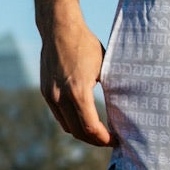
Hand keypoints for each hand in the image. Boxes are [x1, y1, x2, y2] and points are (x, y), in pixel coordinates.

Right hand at [39, 20, 112, 146]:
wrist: (59, 29)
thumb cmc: (86, 45)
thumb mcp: (104, 67)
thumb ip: (109, 89)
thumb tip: (123, 109)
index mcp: (78, 92)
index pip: (91, 128)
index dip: (104, 139)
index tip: (116, 140)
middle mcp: (61, 97)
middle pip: (78, 132)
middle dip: (94, 140)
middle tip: (109, 140)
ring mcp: (51, 95)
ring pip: (66, 126)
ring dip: (82, 133)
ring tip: (98, 132)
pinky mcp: (46, 92)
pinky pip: (59, 115)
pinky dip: (71, 122)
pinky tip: (83, 119)